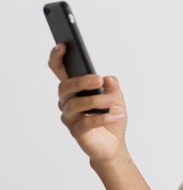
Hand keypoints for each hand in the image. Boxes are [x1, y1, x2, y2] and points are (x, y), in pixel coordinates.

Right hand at [49, 43, 127, 162]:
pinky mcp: (76, 131)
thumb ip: (112, 87)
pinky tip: (117, 115)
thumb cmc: (111, 117)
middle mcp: (67, 102)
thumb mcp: (116, 98)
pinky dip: (104, 117)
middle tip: (98, 80)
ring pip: (75, 104)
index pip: (60, 71)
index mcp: (75, 89)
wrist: (114, 144)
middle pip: (65, 87)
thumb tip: (108, 78)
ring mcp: (69, 117)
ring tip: (113, 100)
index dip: (57, 58)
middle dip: (81, 81)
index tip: (63, 45)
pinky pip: (86, 122)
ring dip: (97, 101)